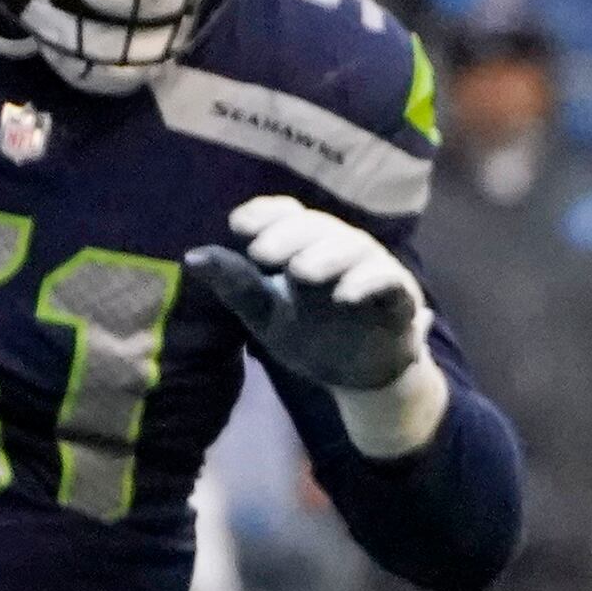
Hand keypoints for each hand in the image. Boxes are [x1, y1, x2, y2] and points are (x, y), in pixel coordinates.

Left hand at [192, 195, 429, 394]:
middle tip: (262, 254)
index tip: (240, 226)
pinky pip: (387, 279)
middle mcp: (339, 247)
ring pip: (352, 247)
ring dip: (326, 256)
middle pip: (317, 227)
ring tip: (300, 273)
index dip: (266, 214)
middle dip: (289, 236)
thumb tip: (192, 256)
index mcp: (305, 245)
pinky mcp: (399, 295)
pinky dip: (368, 283)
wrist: (359, 376)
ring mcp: (372, 268)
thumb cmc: (311, 335)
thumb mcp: (265, 315)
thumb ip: (236, 285)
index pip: (287, 214)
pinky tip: (344, 296)